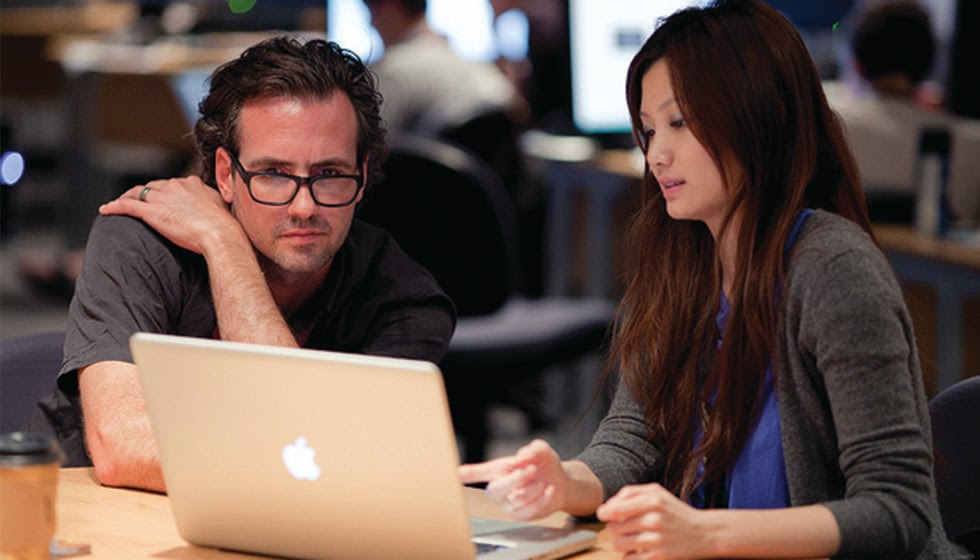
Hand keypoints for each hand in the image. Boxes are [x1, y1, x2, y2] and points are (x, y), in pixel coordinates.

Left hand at [99, 177, 243, 255]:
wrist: (220, 234)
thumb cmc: (225, 226)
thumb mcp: (222, 207)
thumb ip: (213, 202)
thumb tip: (215, 205)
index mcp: (191, 184)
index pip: (173, 184)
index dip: (165, 191)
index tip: (163, 199)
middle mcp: (175, 186)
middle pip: (153, 186)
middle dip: (146, 193)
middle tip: (140, 202)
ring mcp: (162, 198)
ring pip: (138, 193)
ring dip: (128, 197)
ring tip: (121, 204)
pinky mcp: (151, 212)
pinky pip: (127, 206)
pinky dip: (114, 206)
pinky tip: (105, 210)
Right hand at [458, 439, 567, 520]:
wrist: (559, 481)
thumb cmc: (542, 464)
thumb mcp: (539, 450)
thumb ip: (531, 450)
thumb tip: (521, 457)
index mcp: (497, 472)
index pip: (476, 473)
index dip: (466, 474)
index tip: (454, 474)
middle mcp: (499, 490)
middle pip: (496, 490)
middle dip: (516, 478)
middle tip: (530, 469)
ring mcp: (509, 505)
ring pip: (517, 499)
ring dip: (533, 487)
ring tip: (541, 481)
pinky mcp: (522, 515)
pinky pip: (529, 511)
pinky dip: (542, 499)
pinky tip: (548, 490)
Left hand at [596, 483, 708, 558]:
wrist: (704, 533)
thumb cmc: (675, 511)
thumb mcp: (656, 492)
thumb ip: (630, 493)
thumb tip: (607, 506)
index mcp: (653, 500)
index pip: (615, 508)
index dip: (604, 513)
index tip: (604, 515)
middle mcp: (654, 520)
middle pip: (614, 528)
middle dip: (615, 528)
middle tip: (625, 527)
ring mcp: (656, 540)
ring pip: (618, 544)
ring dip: (621, 543)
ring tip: (631, 538)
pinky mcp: (658, 557)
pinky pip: (628, 559)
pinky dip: (629, 555)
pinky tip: (638, 550)